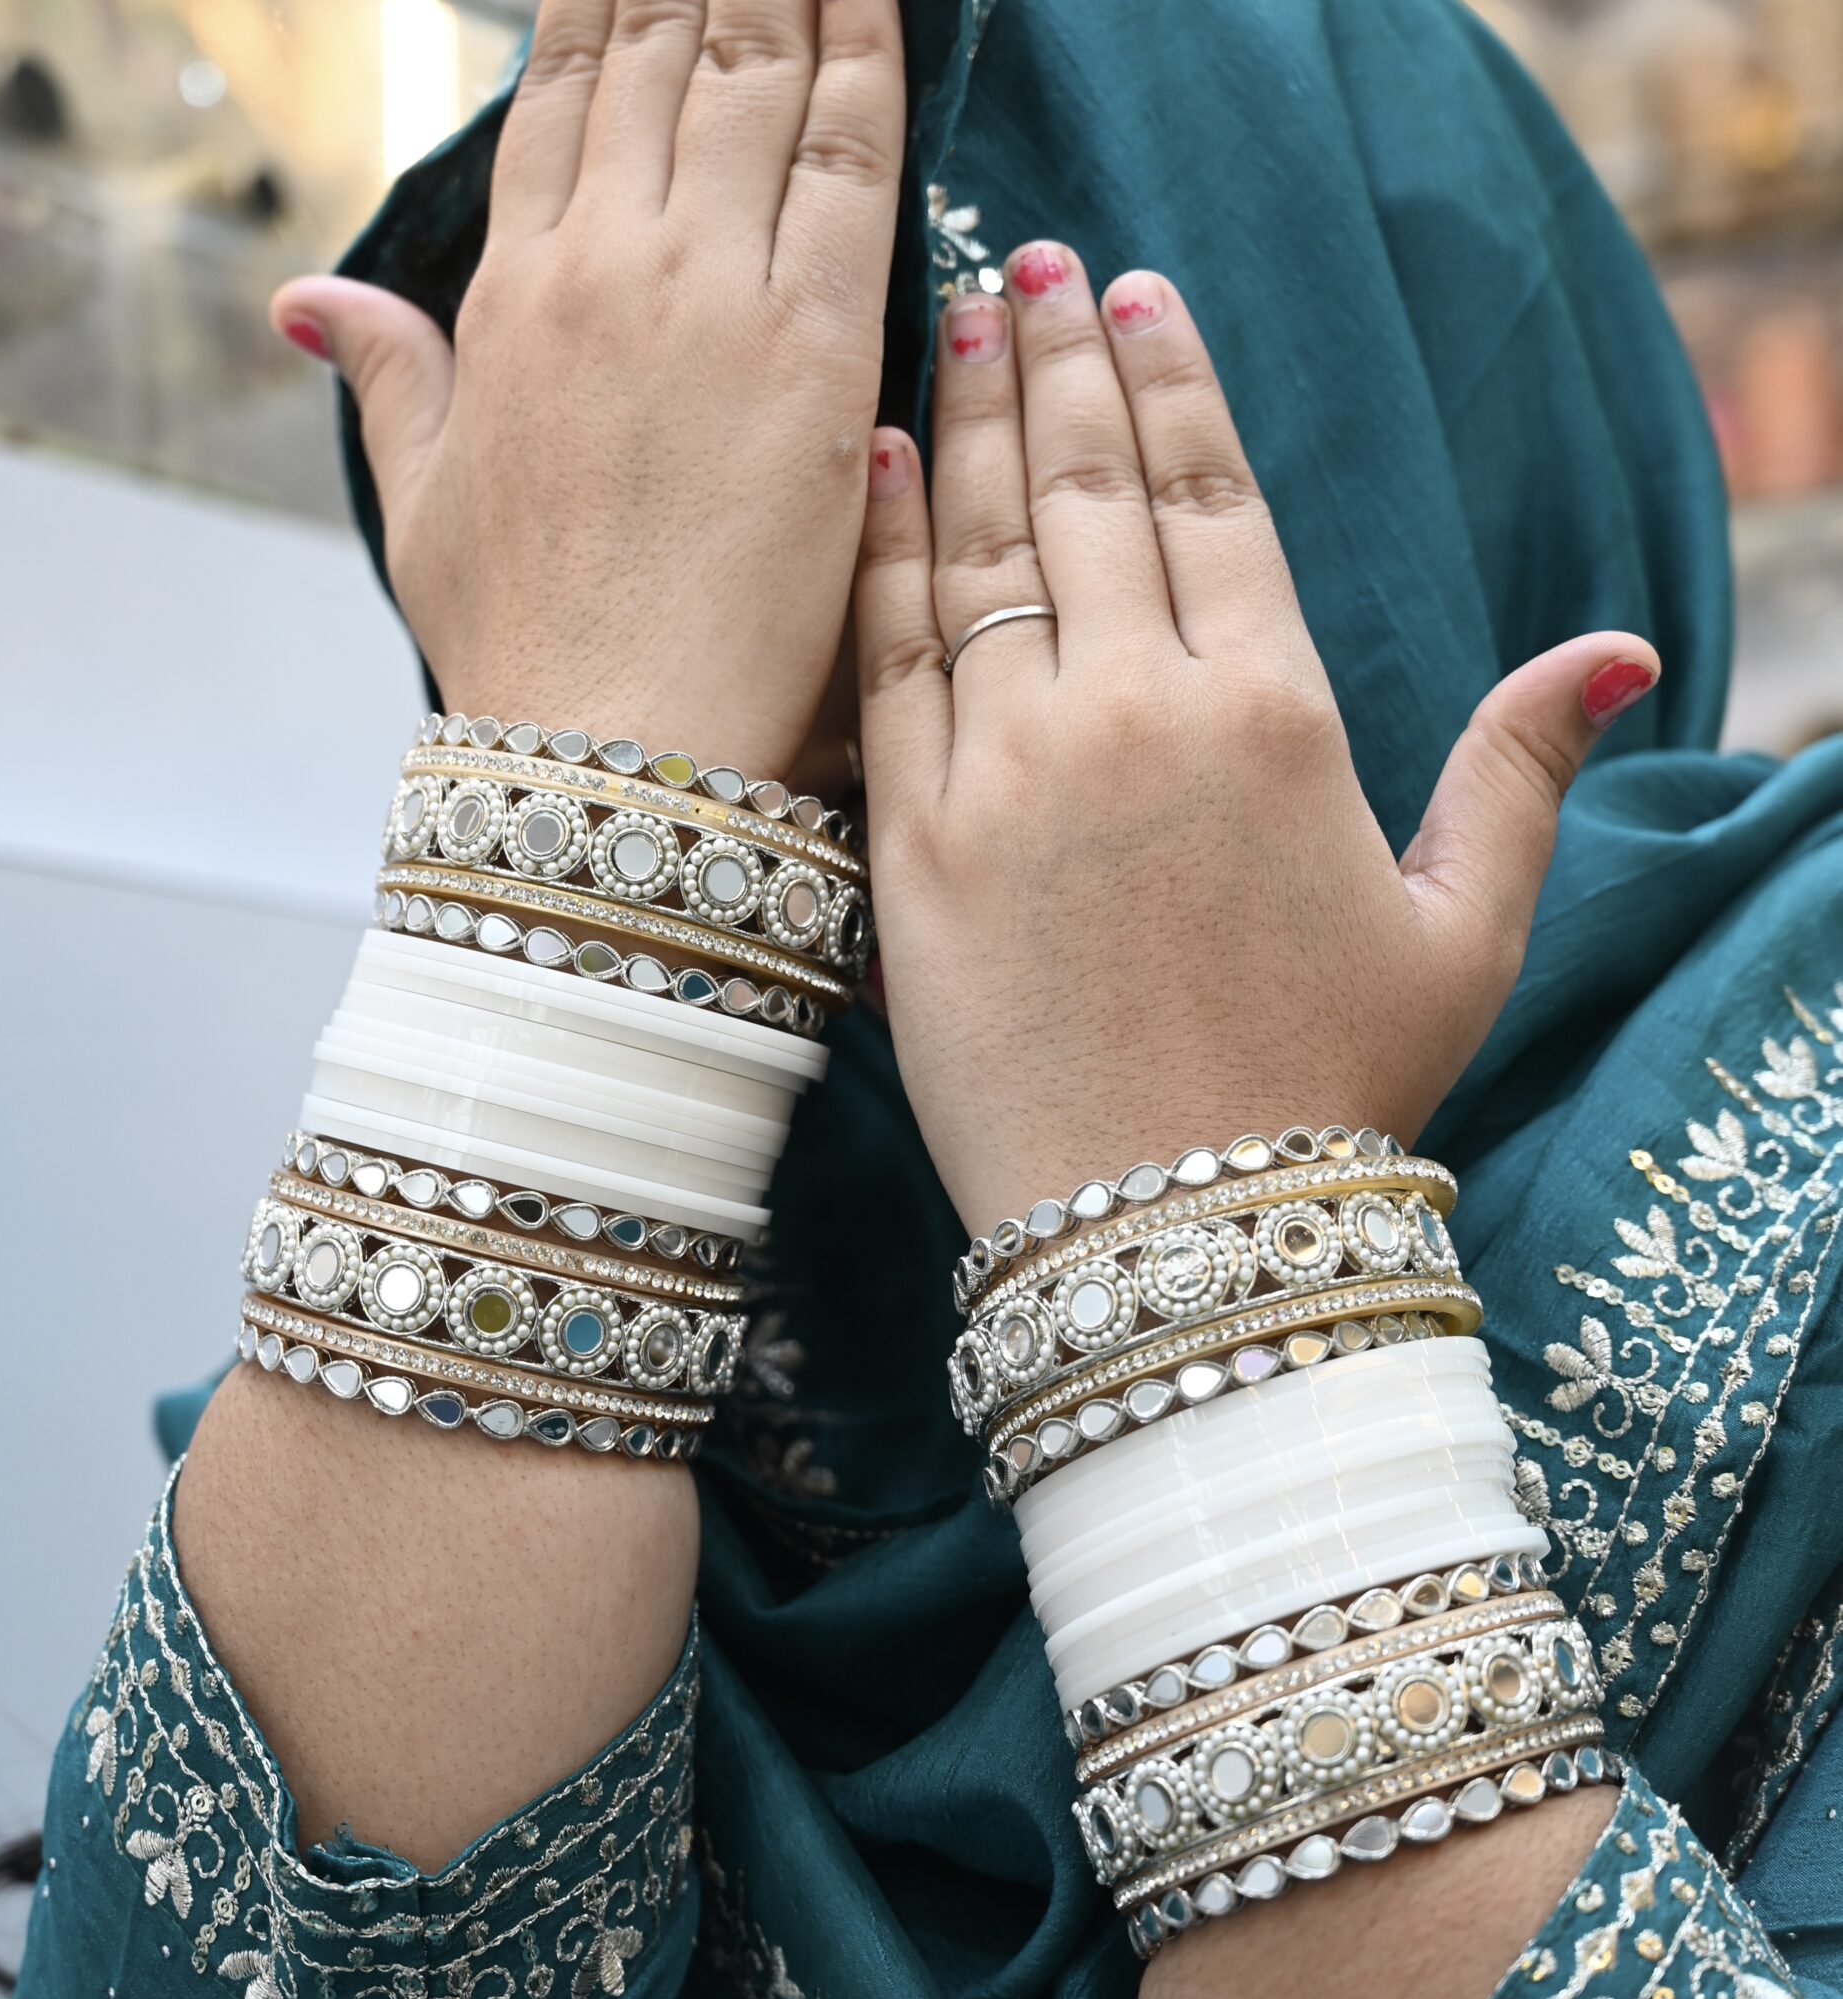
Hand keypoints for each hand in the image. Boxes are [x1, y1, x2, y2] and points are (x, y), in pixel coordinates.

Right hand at [272, 0, 903, 775]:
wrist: (609, 742)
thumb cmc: (523, 645)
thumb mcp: (421, 502)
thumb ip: (385, 374)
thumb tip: (304, 302)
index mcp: (512, 294)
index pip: (565, 93)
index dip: (607, 3)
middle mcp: (606, 267)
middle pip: (664, 55)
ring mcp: (711, 294)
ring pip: (757, 77)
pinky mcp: (817, 349)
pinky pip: (849, 159)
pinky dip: (868, 59)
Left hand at [852, 248, 1659, 1233]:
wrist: (1175, 1232)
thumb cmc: (1330, 1091)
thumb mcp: (1464, 933)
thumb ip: (1521, 772)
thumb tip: (1614, 651)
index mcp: (1274, 715)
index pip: (1213, 498)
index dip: (1172, 383)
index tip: (1140, 299)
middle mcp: (1136, 712)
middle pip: (1089, 489)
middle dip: (1060, 362)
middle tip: (1029, 268)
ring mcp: (1010, 770)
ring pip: (982, 547)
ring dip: (972, 417)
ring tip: (960, 320)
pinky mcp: (910, 842)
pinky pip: (888, 657)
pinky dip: (882, 551)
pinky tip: (884, 465)